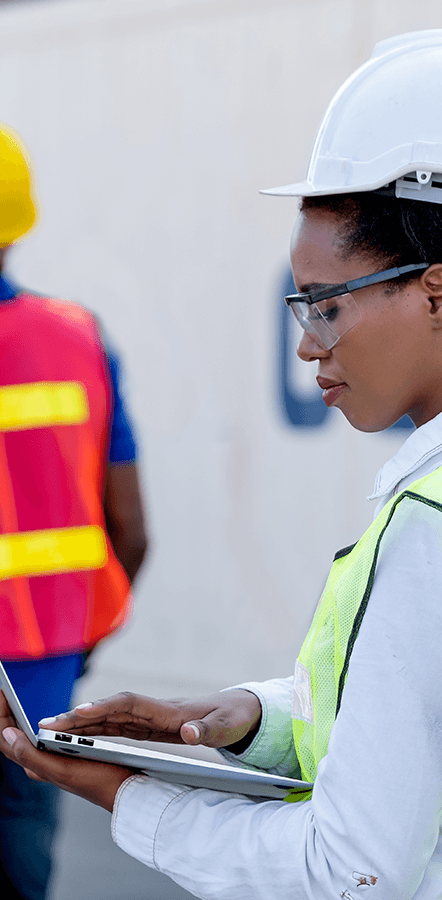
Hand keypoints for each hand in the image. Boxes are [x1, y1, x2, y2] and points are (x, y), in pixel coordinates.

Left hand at [0, 692, 132, 811]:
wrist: (122, 790)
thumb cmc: (98, 780)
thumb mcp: (61, 769)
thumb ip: (30, 755)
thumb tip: (8, 733)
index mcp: (34, 765)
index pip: (5, 738)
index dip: (0, 714)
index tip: (2, 692)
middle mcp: (38, 765)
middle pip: (10, 737)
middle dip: (5, 713)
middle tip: (4, 692)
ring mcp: (49, 761)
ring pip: (22, 738)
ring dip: (15, 718)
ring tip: (12, 699)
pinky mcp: (61, 757)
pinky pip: (36, 739)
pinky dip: (30, 724)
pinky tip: (34, 715)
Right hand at [39, 689, 261, 749]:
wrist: (240, 710)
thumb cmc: (233, 717)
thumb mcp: (226, 726)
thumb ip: (208, 730)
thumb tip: (188, 732)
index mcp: (169, 710)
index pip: (130, 704)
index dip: (104, 707)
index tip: (78, 713)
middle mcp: (154, 710)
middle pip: (110, 709)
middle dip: (79, 716)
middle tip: (45, 725)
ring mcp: (149, 718)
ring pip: (108, 718)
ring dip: (80, 723)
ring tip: (48, 731)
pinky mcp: (149, 727)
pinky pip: (116, 727)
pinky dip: (94, 730)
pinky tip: (75, 738)